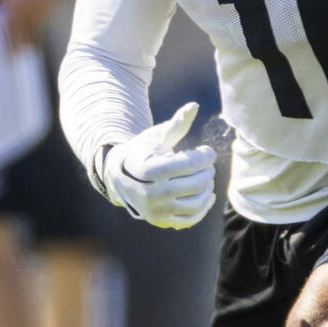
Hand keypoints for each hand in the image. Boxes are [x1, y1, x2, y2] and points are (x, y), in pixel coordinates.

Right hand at [100, 102, 215, 228]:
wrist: (120, 177)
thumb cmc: (143, 151)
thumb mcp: (157, 136)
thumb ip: (177, 123)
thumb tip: (195, 105)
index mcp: (148, 169)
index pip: (189, 164)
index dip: (204, 156)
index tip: (206, 151)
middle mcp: (150, 193)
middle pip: (195, 184)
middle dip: (207, 171)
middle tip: (206, 164)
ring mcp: (155, 210)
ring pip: (195, 204)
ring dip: (207, 189)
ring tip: (206, 177)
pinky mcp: (161, 221)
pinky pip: (189, 220)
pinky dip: (202, 208)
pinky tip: (206, 194)